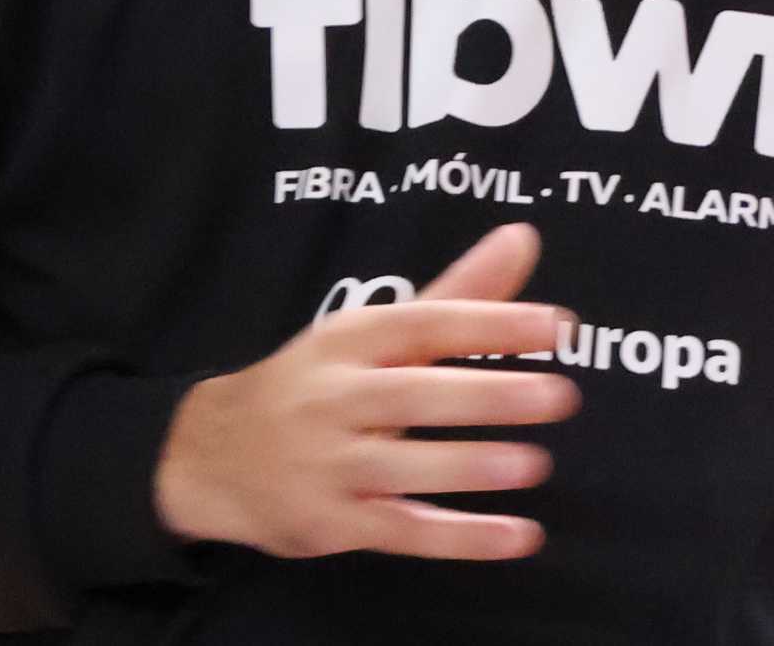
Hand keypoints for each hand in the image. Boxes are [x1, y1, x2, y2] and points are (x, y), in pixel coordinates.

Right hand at [153, 223, 580, 560]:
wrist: (211, 456)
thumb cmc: (315, 386)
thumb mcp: (372, 333)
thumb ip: (456, 293)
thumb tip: (525, 236)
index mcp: (350, 340)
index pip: (425, 323)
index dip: (490, 321)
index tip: (557, 325)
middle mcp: (335, 398)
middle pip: (415, 394)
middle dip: (487, 394)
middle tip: (561, 394)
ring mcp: (330, 464)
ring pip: (406, 467)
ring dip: (472, 466)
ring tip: (536, 464)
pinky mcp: (332, 523)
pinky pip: (404, 531)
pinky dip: (462, 538)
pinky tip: (520, 536)